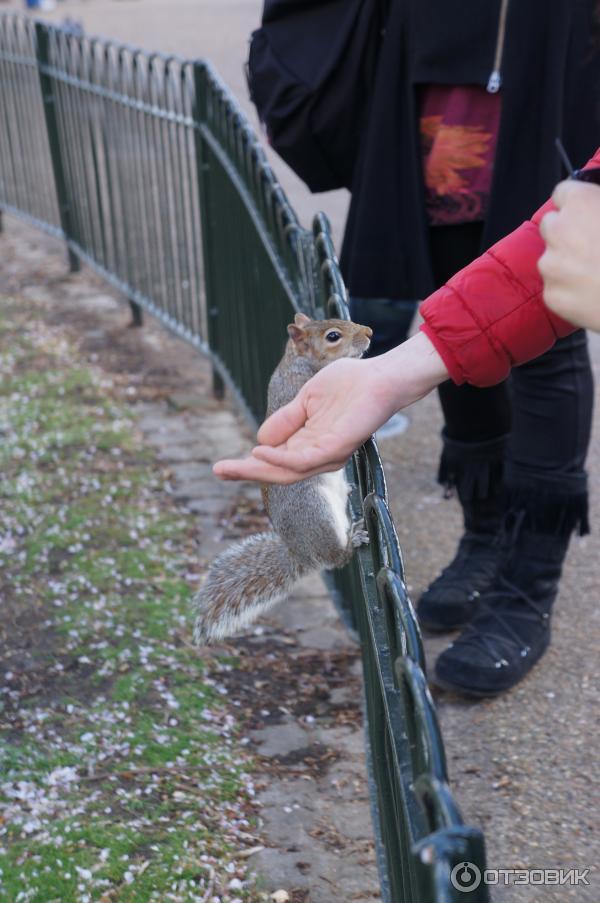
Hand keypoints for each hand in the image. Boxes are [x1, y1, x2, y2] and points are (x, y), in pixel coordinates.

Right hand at [214, 331, 447, 483]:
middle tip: (218, 471)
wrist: (380, 377)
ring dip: (258, 470)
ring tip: (233, 467)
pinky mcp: (337, 448)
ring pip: (287, 471)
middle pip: (276, 472)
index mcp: (307, 443)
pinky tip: (260, 453)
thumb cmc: (348, 385)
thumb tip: (259, 440)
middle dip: (245, 473)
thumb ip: (286, 420)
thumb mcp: (306, 400)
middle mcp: (316, 455)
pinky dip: (280, 459)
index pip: (273, 461)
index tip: (220, 468)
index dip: (247, 465)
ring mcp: (327, 454)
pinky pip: (304, 460)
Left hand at [539, 180, 599, 330]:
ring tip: (597, 271)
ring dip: (567, 262)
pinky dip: (570, 290)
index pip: (564, 192)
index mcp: (580, 202)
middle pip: (552, 224)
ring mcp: (551, 265)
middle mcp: (558, 231)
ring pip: (551, 258)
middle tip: (593, 244)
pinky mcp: (552, 295)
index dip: (578, 204)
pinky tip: (593, 291)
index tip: (587, 213)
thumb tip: (598, 212)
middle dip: (567, 232)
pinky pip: (556, 288)